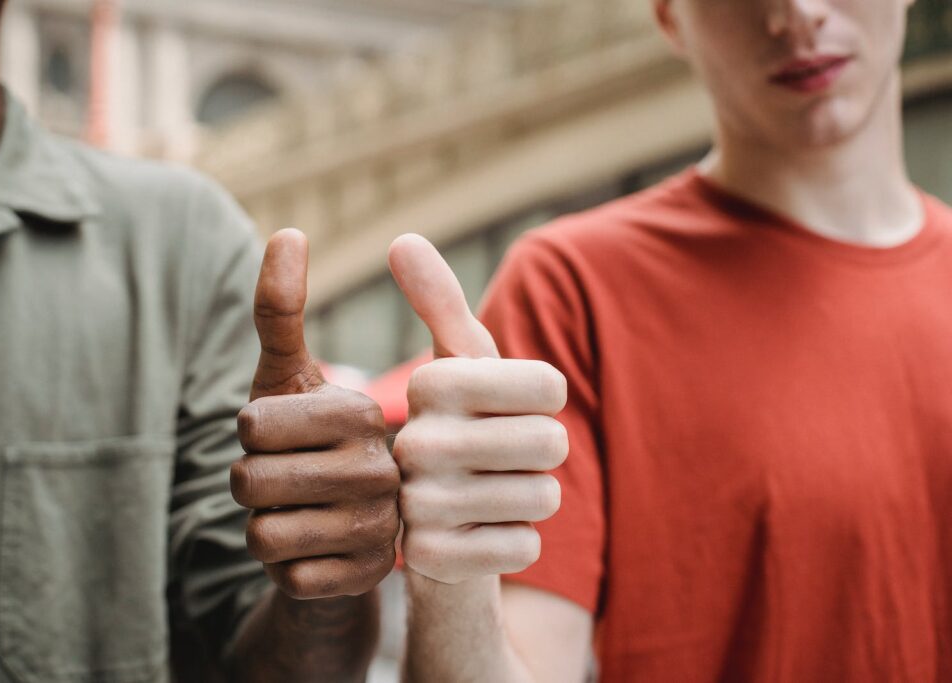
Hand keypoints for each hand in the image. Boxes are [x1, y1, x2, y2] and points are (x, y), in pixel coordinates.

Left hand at [230, 229, 400, 598]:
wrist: (340, 527)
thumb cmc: (304, 441)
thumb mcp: (286, 377)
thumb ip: (282, 309)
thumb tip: (290, 230)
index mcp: (363, 413)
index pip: (251, 427)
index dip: (248, 435)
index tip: (284, 437)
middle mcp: (385, 469)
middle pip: (249, 482)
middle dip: (247, 485)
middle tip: (286, 481)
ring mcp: (382, 529)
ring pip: (261, 534)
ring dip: (263, 527)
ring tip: (300, 513)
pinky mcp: (367, 579)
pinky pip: (284, 577)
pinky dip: (284, 568)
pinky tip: (314, 551)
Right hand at [388, 234, 567, 584]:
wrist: (433, 522)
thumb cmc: (460, 427)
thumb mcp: (460, 364)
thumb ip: (442, 303)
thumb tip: (401, 239)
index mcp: (431, 385)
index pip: (550, 386)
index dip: (545, 402)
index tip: (508, 409)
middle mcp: (415, 443)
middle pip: (552, 443)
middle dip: (544, 454)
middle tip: (505, 458)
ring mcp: (420, 507)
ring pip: (543, 498)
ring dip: (531, 499)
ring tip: (491, 493)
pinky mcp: (435, 560)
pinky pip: (526, 547)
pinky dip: (517, 542)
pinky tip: (482, 533)